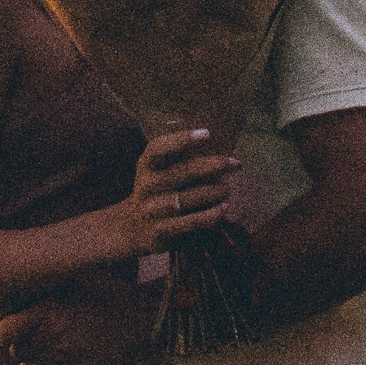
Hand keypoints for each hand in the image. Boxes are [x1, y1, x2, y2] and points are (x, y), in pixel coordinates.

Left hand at [0, 285, 154, 364]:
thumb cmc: (106, 291)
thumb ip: (47, 281)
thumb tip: (22, 274)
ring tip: (39, 348)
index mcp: (47, 311)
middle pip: (15, 351)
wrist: (140, 316)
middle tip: (28, 334)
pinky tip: (51, 360)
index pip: (3, 332)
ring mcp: (64, 356)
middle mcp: (52, 336)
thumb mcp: (76, 278)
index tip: (12, 324)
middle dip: (18, 344)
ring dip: (29, 359)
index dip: (4, 330)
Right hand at [100, 128, 236, 260]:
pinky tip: (223, 209)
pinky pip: (192, 221)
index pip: (159, 148)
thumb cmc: (154, 192)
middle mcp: (148, 186)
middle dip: (215, 165)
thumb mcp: (155, 171)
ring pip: (192, 197)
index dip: (182, 139)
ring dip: (216, 191)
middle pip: (185, 171)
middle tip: (235, 163)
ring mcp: (154, 209)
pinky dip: (211, 215)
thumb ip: (178, 160)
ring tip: (227, 188)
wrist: (130, 228)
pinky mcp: (162, 231)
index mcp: (146, 166)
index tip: (207, 133)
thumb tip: (219, 152)